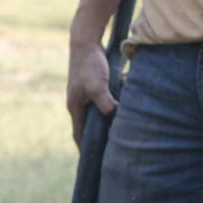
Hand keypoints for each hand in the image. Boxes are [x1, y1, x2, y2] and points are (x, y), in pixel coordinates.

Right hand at [66, 25, 118, 143]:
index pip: (79, 135)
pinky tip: (127, 92)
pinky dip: (116, 98)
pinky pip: (106, 97)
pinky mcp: (94, 84)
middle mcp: (79, 102)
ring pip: (100, 110)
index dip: (85, 149)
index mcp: (75, 107)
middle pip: (90, 125)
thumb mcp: (98, 87)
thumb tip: (116, 117)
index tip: (94, 162)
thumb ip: (106, 105)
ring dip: (112, 114)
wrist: (85, 40)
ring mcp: (86, 93)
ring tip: (124, 121)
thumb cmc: (89, 64)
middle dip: (101, 135)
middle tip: (112, 148)